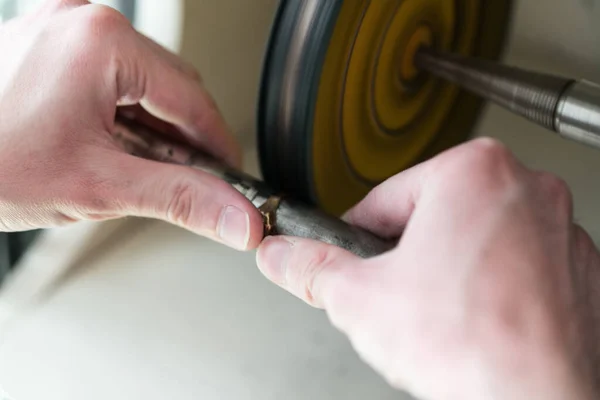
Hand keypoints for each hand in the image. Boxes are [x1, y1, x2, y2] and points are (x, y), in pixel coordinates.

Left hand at [0, 0, 262, 249]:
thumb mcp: (98, 186)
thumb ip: (180, 199)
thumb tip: (237, 217)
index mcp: (102, 41)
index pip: (193, 97)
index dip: (219, 143)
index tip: (232, 173)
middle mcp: (83, 21)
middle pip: (171, 85)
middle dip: (185, 137)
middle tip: (190, 181)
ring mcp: (62, 27)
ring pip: (143, 81)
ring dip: (154, 127)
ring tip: (139, 168)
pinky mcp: (49, 43)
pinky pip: (111, 75)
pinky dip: (125, 113)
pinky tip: (114, 145)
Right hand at [257, 138, 599, 399]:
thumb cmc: (469, 345)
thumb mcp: (359, 299)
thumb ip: (311, 268)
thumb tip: (283, 256)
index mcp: (472, 171)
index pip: (384, 198)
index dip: (358, 235)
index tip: (356, 257)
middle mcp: (525, 188)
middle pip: (432, 214)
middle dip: (407, 253)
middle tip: (399, 293)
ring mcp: (559, 228)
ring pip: (475, 238)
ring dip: (449, 267)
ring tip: (439, 309)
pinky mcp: (578, 268)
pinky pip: (516, 263)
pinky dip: (492, 284)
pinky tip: (475, 316)